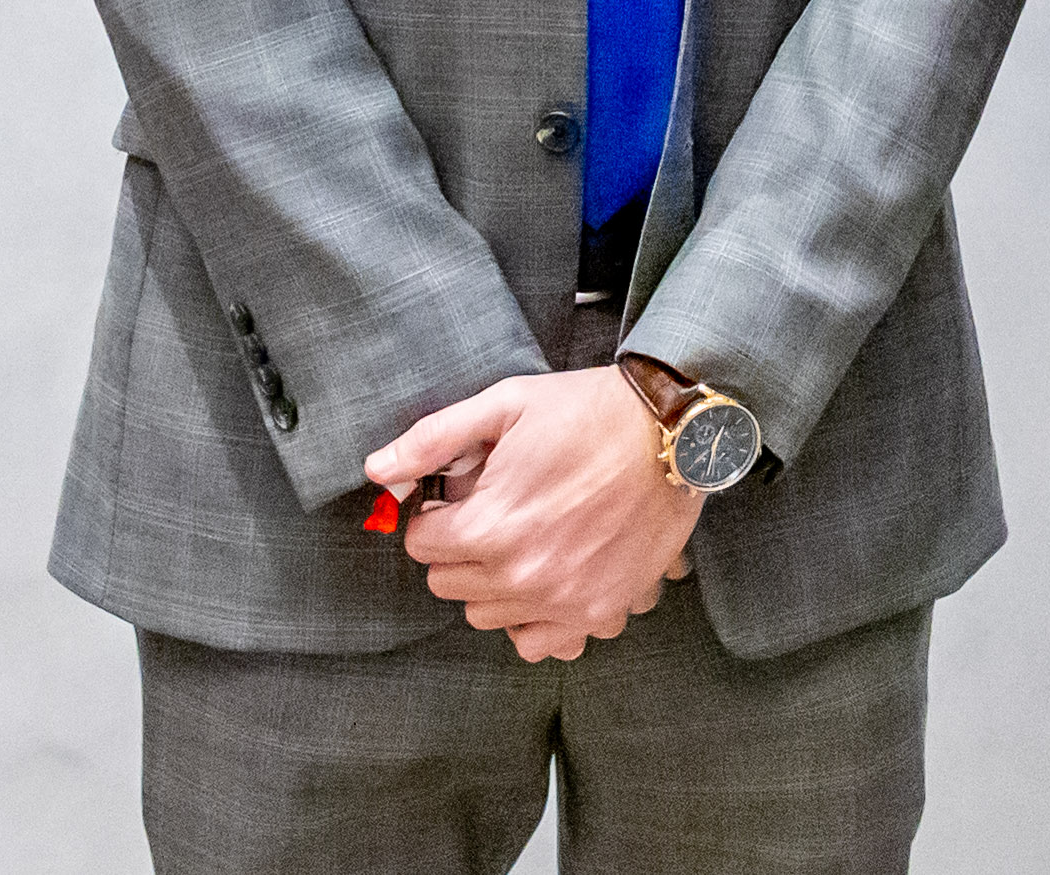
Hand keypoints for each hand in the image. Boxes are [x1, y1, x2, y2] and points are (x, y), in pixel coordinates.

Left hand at [365, 369, 699, 661]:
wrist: (672, 433)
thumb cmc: (586, 412)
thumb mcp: (505, 405)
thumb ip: (433, 439)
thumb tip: (376, 470)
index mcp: (489, 526)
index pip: (421, 545)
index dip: (437, 515)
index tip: (461, 497)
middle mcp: (521, 575)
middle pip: (449, 584)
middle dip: (459, 549)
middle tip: (494, 513)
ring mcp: (563, 601)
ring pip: (487, 616)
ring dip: (493, 584)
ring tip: (523, 541)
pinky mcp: (600, 611)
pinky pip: (542, 645)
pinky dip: (537, 620)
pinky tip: (550, 579)